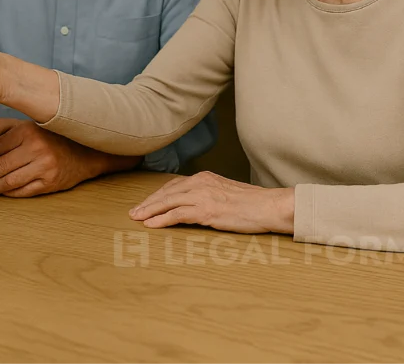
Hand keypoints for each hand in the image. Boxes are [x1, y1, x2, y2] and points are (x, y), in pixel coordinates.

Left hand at [0, 119, 138, 196]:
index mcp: (28, 131)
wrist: (84, 152)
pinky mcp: (51, 182)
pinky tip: (0, 193)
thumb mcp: (29, 125)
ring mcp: (45, 166)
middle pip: (1, 166)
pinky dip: (9, 193)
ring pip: (11, 180)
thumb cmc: (51, 137)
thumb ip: (3, 127)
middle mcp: (36, 148)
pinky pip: (24, 190)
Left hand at [128, 172, 294, 233]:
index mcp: (205, 177)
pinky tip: (151, 225)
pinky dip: (162, 219)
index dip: (157, 195)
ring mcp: (203, 195)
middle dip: (148, 203)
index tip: (146, 203)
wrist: (269, 206)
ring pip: (168, 202)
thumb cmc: (252, 203)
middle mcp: (200, 183)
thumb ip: (209, 195)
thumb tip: (196, 205)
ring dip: (150, 211)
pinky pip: (177, 214)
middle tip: (134, 212)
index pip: (174, 186)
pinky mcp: (206, 210)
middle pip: (167, 192)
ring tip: (137, 218)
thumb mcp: (226, 193)